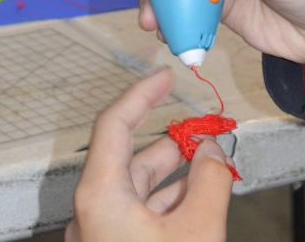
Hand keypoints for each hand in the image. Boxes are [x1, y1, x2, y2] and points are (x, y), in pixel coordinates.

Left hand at [65, 68, 233, 241]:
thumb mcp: (197, 229)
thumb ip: (210, 181)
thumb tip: (212, 152)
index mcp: (100, 197)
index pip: (114, 125)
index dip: (142, 95)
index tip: (164, 77)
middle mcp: (92, 213)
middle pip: (131, 158)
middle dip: (172, 141)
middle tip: (204, 130)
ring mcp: (100, 234)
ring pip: (137, 189)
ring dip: (175, 172)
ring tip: (210, 162)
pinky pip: (138, 214)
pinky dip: (168, 199)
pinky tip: (197, 196)